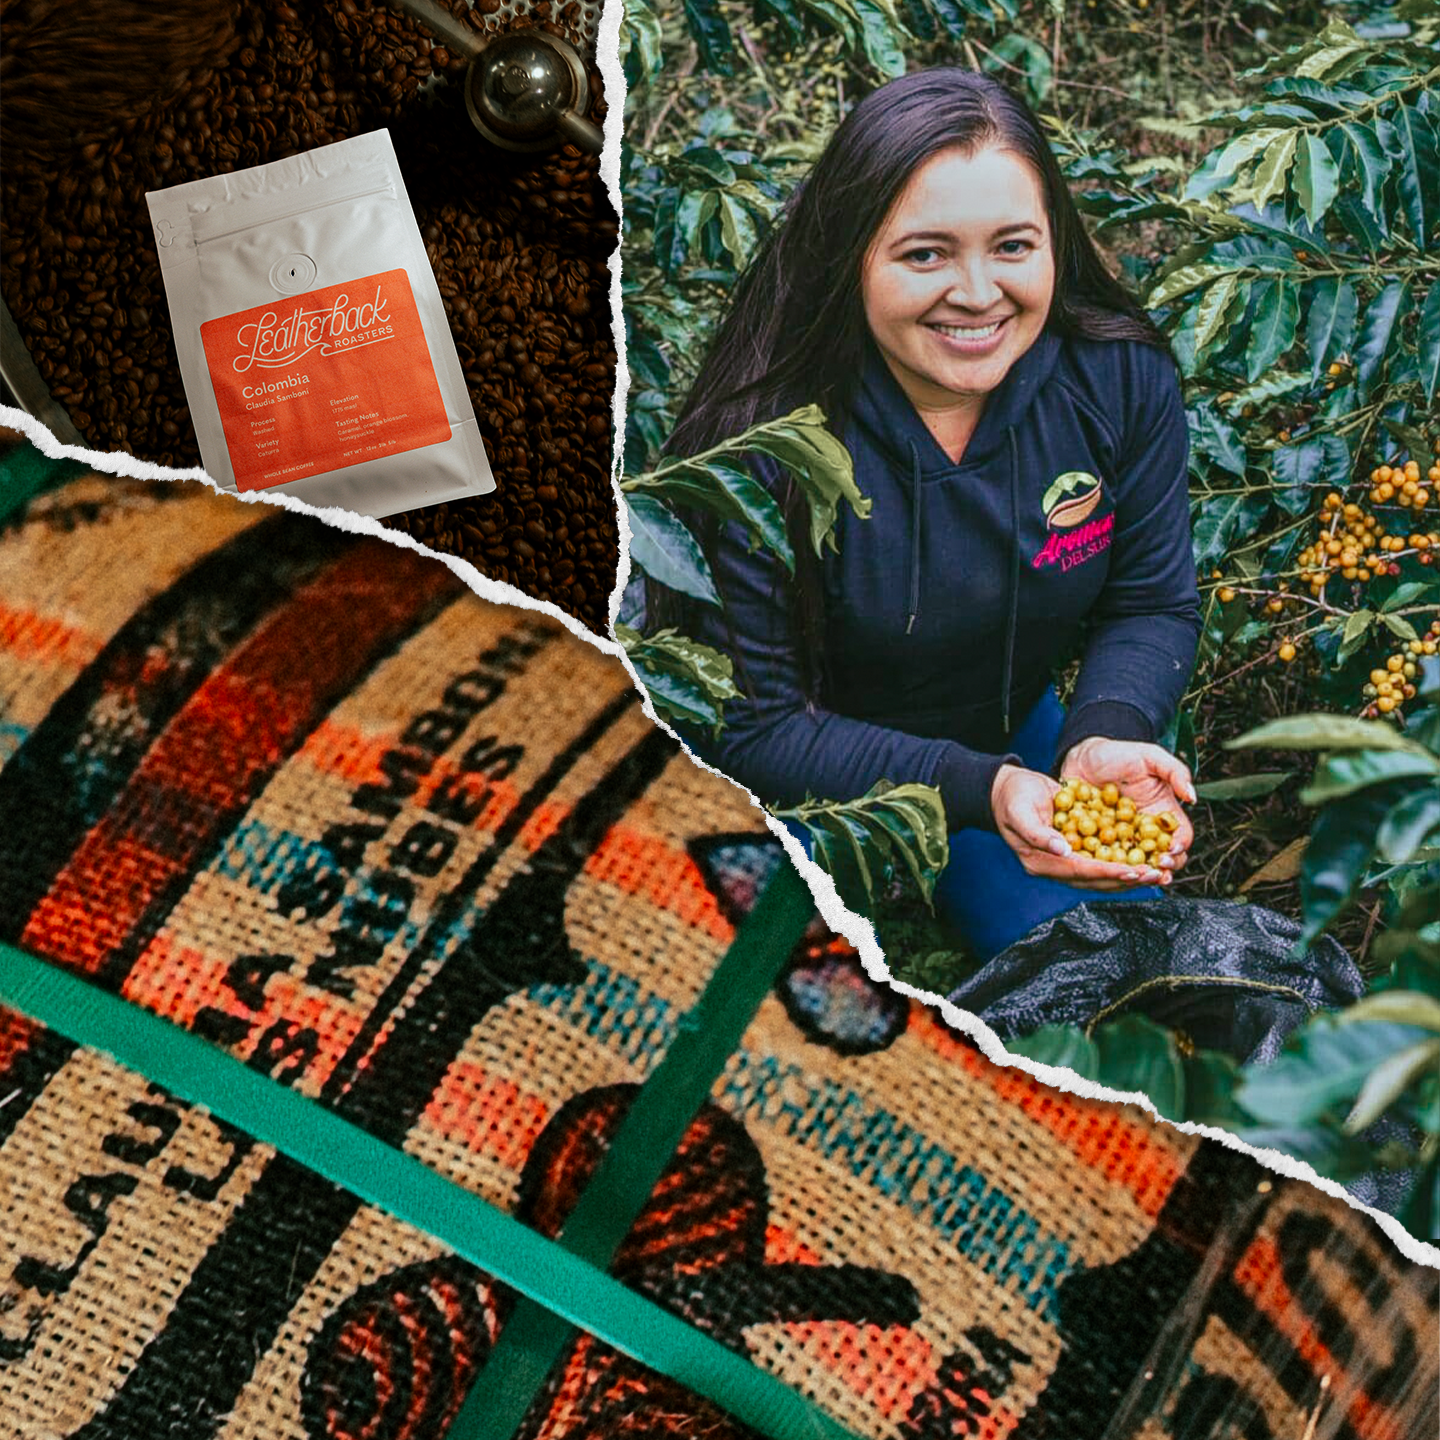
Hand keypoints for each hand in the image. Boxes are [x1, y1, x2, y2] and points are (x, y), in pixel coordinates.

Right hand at [990, 763, 1167, 891]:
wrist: (1006, 790)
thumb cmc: (1013, 796)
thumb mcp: (1021, 810)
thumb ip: (1038, 833)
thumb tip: (1062, 850)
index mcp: (1038, 862)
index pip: (1078, 871)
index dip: (1106, 872)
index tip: (1131, 871)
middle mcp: (1052, 867)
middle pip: (1094, 881)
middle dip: (1125, 879)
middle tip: (1153, 875)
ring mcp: (1062, 862)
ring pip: (1100, 878)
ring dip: (1128, 877)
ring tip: (1154, 873)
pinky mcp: (1072, 854)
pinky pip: (1100, 864)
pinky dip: (1122, 865)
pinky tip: (1142, 863)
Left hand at [1058, 736, 1195, 876]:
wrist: (1082, 756)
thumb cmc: (1119, 754)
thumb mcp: (1150, 756)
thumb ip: (1175, 772)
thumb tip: (1193, 796)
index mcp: (1163, 814)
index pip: (1181, 836)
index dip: (1180, 845)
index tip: (1171, 848)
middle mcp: (1146, 831)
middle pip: (1163, 857)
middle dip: (1164, 868)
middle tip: (1156, 868)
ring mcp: (1123, 839)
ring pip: (1136, 865)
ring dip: (1139, 874)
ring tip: (1136, 877)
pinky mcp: (1098, 842)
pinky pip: (1105, 859)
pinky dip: (1108, 868)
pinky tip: (1106, 870)